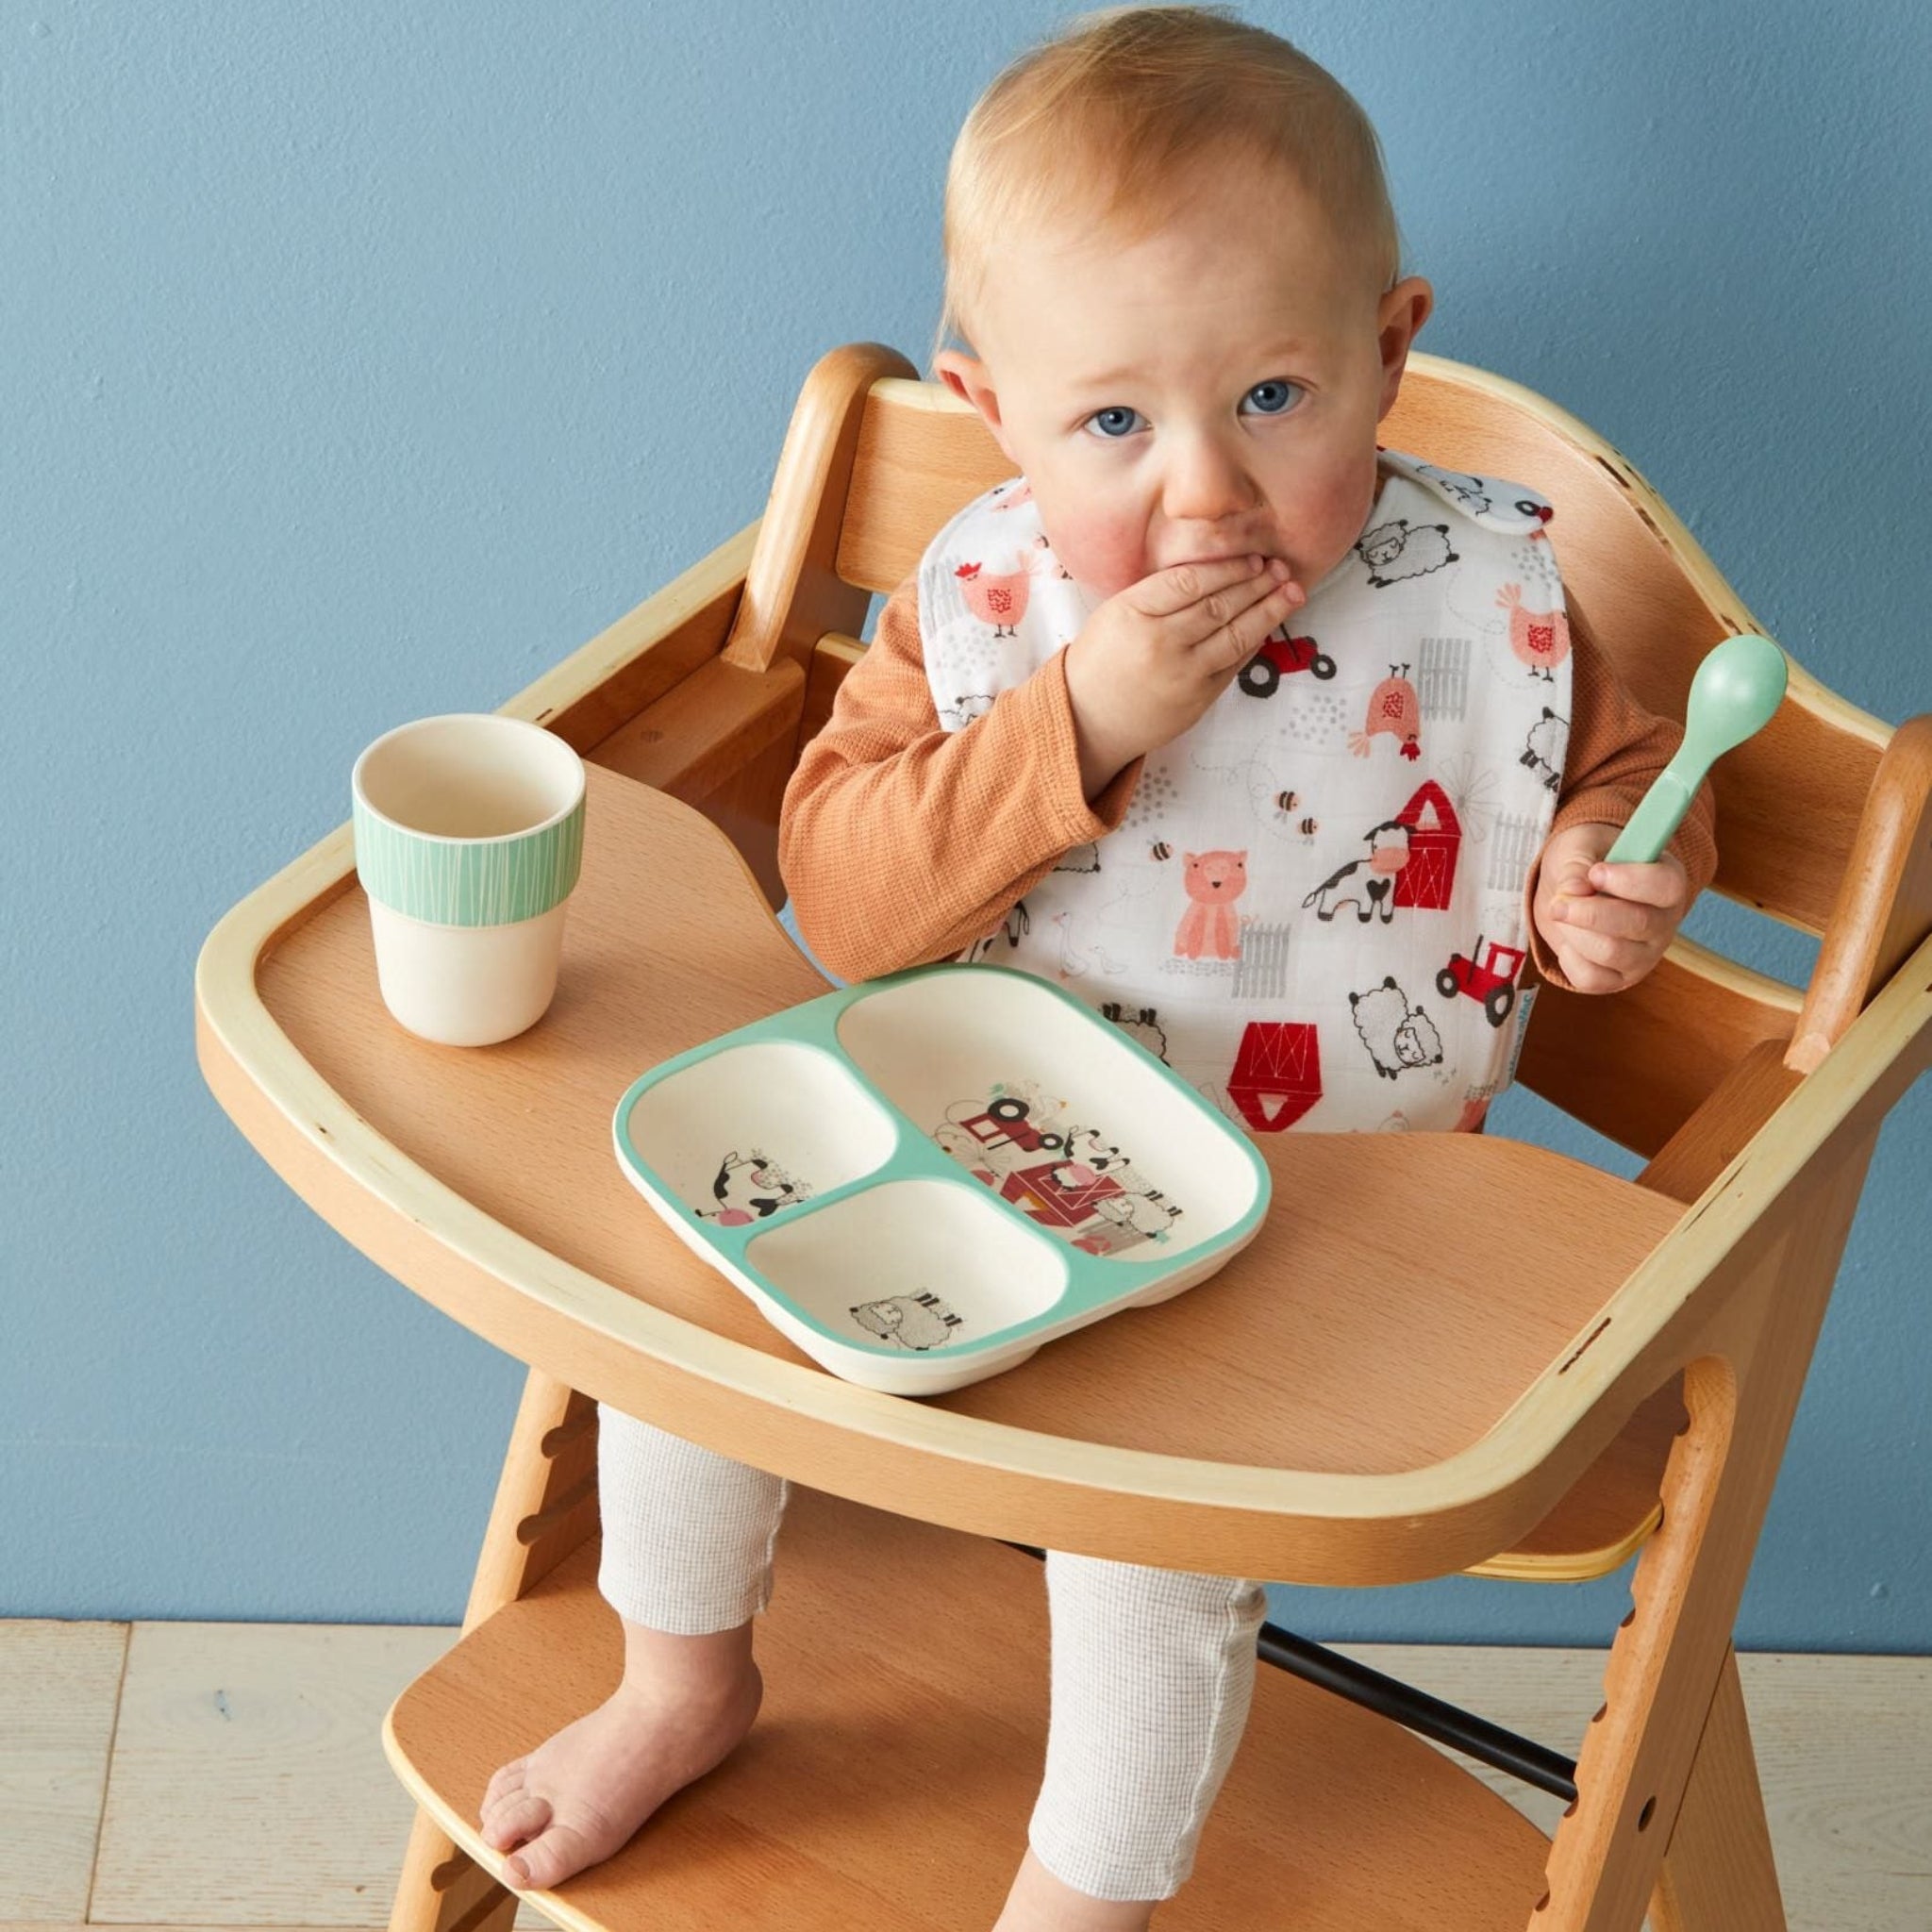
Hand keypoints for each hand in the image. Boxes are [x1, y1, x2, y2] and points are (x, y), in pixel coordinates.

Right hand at [1063, 555, 1304, 795]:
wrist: (1089, 720)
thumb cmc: (1100, 661)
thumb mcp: (1115, 614)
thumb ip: (1157, 594)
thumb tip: (1212, 571)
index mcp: (1134, 614)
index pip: (1190, 582)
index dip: (1228, 568)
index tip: (1252, 558)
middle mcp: (1161, 643)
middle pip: (1220, 605)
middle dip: (1257, 584)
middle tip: (1281, 568)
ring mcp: (1182, 675)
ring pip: (1236, 635)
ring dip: (1269, 610)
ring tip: (1291, 592)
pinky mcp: (1198, 700)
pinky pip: (1234, 664)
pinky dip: (1254, 641)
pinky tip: (1268, 624)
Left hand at [1532, 822, 1689, 992]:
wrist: (1573, 891)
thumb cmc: (1585, 863)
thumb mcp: (1580, 848)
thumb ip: (1578, 863)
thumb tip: (1574, 889)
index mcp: (1667, 882)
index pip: (1667, 887)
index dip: (1630, 881)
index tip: (1595, 872)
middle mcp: (1664, 922)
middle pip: (1638, 924)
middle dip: (1589, 912)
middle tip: (1558, 902)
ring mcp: (1645, 955)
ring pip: (1611, 953)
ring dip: (1574, 932)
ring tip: (1561, 914)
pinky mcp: (1620, 979)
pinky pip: (1592, 979)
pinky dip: (1569, 959)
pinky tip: (1568, 942)